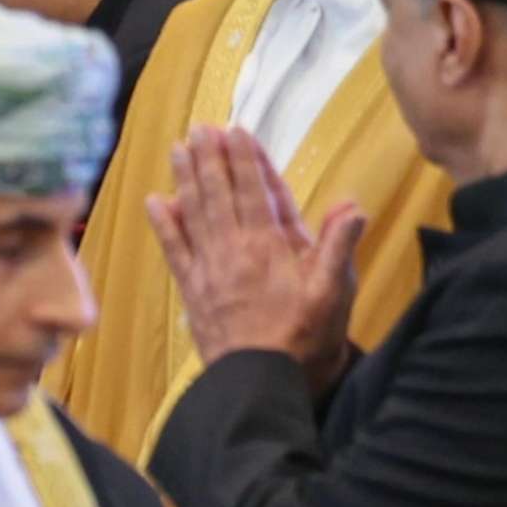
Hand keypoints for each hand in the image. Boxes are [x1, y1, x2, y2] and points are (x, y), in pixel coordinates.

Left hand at [147, 126, 362, 393]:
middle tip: (200, 127)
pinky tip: (155, 201)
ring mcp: (209, 269)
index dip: (245, 159)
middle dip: (211, 158)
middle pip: (220, 194)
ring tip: (178, 148)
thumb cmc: (306, 336)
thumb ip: (339, 246)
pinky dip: (163, 224)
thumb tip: (351, 206)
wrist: (262, 379)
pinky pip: (174, 250)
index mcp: (270, 245)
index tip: (236, 130)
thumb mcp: (334, 290)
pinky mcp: (192, 290)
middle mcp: (234, 250)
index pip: (255, 191)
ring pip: (194, 213)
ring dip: (186, 178)